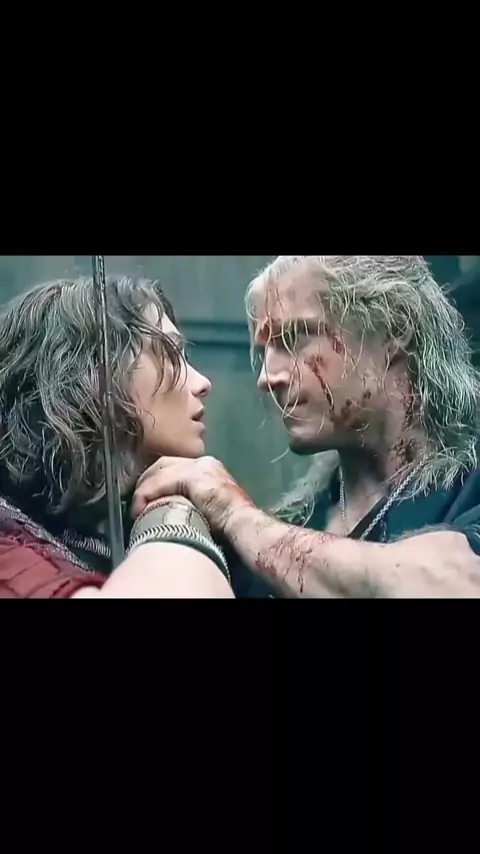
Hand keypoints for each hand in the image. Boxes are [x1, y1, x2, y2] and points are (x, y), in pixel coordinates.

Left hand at [132, 456, 253, 534]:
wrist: (243, 523)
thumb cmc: (230, 522)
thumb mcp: (209, 504)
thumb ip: (192, 498)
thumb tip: (172, 506)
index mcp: (208, 466)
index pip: (175, 465)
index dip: (157, 478)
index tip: (147, 494)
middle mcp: (203, 461)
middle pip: (164, 463)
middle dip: (146, 479)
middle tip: (136, 498)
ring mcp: (198, 467)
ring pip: (159, 471)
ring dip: (143, 489)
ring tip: (136, 506)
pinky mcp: (192, 477)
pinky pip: (161, 482)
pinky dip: (147, 494)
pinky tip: (140, 507)